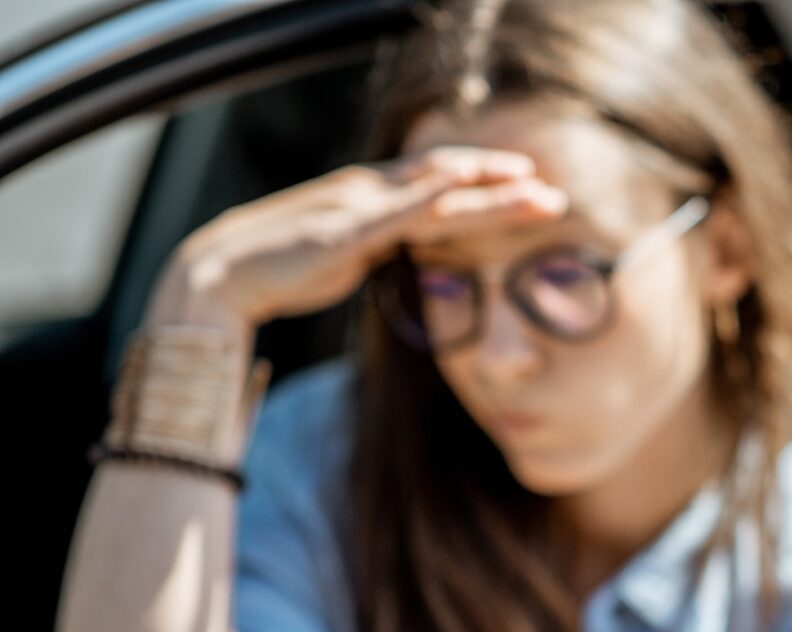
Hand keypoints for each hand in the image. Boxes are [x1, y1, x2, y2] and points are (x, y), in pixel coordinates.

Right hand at [149, 146, 568, 330]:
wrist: (223, 275)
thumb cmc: (283, 267)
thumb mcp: (347, 255)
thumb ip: (381, 245)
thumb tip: (408, 247)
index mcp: (372, 200)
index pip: (441, 187)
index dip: (487, 187)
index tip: (531, 191)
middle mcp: (370, 193)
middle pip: (449, 185)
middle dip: (504, 188)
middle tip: (553, 193)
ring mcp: (358, 208)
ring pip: (435, 193)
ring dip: (486, 190)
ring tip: (532, 188)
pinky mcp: (345, 231)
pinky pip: (395, 209)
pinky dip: (428, 193)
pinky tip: (458, 182)